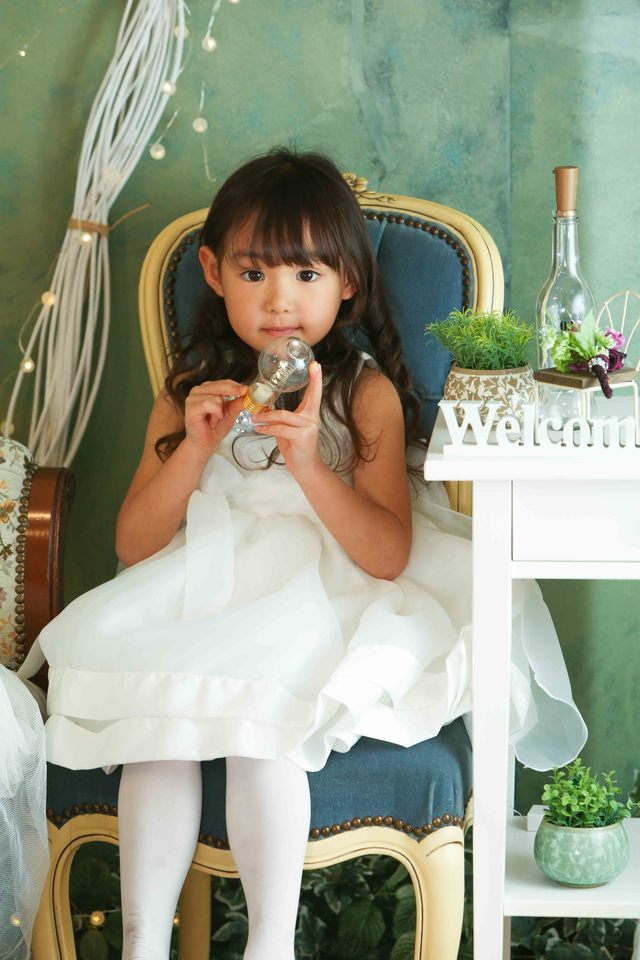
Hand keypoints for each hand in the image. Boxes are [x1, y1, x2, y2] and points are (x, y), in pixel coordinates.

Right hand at [182, 380, 247, 458]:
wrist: (206, 444)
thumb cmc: (216, 428)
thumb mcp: (231, 413)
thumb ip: (237, 403)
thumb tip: (248, 394)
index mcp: (208, 389)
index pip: (224, 382)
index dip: (236, 385)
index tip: (247, 389)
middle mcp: (199, 390)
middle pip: (219, 385)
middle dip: (233, 390)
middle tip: (244, 393)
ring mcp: (193, 398)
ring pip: (215, 396)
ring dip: (220, 410)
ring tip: (216, 419)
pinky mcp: (191, 407)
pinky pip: (208, 403)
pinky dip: (214, 413)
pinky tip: (212, 421)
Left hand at [254, 361, 322, 476]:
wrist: (303, 467)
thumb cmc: (295, 446)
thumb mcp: (288, 428)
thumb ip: (281, 417)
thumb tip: (264, 408)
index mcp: (310, 413)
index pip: (315, 393)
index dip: (316, 378)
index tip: (315, 364)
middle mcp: (312, 418)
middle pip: (309, 397)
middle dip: (309, 383)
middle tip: (308, 368)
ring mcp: (308, 428)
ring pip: (284, 416)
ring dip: (266, 417)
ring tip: (254, 418)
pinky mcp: (302, 437)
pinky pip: (280, 429)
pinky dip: (267, 428)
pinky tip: (258, 429)